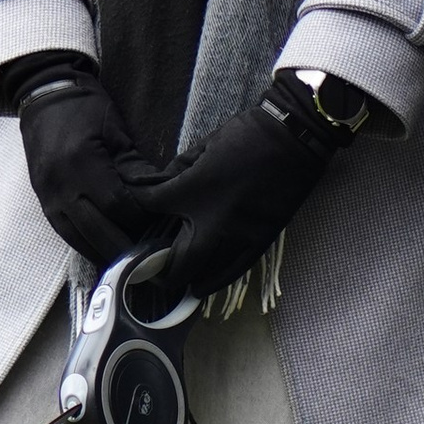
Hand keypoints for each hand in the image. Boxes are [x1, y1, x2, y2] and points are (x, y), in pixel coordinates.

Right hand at [12, 56, 164, 265]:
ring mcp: (47, 193)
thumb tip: (155, 199)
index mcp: (82, 161)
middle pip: (96, 231)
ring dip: (102, 253)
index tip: (155, 226)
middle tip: (147, 259)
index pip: (115, 206)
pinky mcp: (41, 198)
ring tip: (126, 264)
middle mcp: (60, 183)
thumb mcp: (115, 129)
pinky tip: (101, 251)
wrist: (43, 94)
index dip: (137, 220)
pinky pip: (63, 231)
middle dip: (123, 248)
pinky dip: (83, 243)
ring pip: (76, 238)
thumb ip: (133, 166)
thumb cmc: (84, 106)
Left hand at [118, 71, 364, 301]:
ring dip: (182, 279)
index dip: (136, 207)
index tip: (130, 211)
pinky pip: (232, 272)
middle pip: (175, 259)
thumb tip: (154, 188)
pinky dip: (212, 282)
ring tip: (169, 279)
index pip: (151, 207)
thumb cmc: (244, 137)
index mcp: (194, 191)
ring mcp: (238, 236)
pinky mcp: (259, 242)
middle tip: (145, 266)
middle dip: (156, 266)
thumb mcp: (201, 148)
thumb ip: (174, 172)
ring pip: (202, 273)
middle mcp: (213, 221)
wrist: (293, 140)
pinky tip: (199, 286)